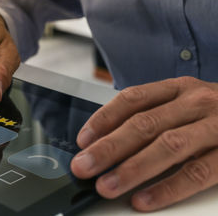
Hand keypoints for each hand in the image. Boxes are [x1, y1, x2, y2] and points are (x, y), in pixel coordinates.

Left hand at [71, 76, 217, 210]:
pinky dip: (167, 188)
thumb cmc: (215, 113)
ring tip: (106, 186)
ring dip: (132, 169)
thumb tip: (106, 139)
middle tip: (83, 166)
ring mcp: (216, 127)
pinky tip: (143, 199)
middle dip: (109, 148)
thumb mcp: (185, 102)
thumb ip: (153, 114)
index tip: (83, 140)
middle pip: (144, 124)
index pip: (132, 99)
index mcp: (178, 88)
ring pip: (168, 147)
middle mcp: (196, 102)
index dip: (104, 119)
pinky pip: (197, 173)